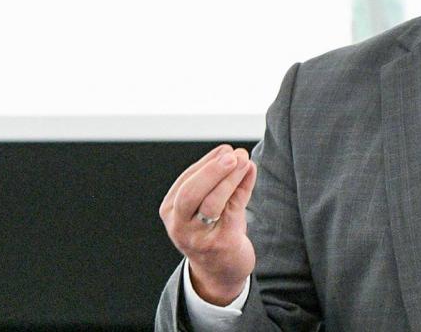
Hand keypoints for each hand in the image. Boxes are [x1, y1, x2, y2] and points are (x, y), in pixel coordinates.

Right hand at [159, 144, 257, 304]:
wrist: (220, 271)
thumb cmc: (212, 229)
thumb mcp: (205, 204)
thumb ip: (216, 180)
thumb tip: (233, 152)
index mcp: (170, 211)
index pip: (186, 181)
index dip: (207, 163)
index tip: (226, 149)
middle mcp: (179, 226)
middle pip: (191, 193)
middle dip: (212, 171)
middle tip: (232, 155)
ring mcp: (199, 237)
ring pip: (212, 202)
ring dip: (231, 177)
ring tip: (245, 161)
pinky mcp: (221, 244)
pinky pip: (233, 211)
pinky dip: (243, 188)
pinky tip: (250, 173)